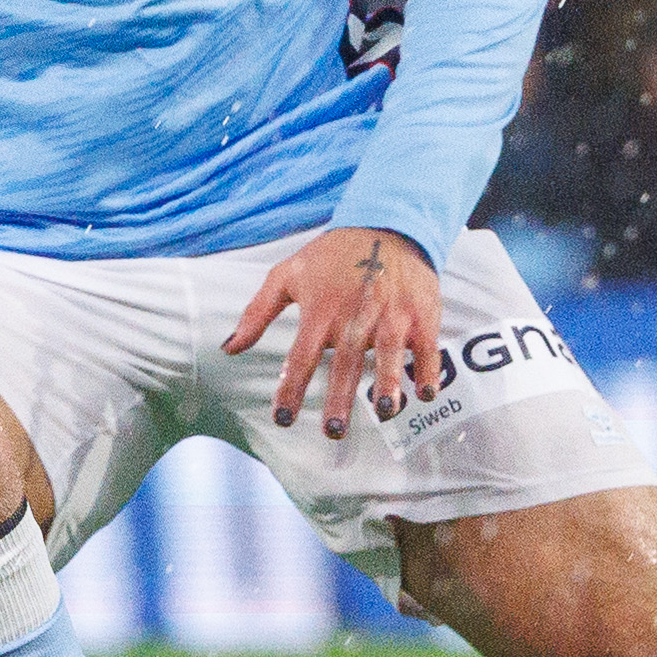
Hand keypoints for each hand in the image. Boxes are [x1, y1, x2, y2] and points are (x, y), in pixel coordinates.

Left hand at [226, 226, 441, 443]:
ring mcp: (391, 314)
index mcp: (321, 309)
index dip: (291, 388)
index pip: (302, 355)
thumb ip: (257, 312)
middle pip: (346, 361)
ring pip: (390, 353)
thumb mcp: (287, 274)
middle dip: (340, 397)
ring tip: (385, 412)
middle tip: (332, 431)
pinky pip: (426, 347)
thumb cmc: (331, 256)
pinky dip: (427, 370)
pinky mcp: (421, 314)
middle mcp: (356, 314)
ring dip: (388, 383)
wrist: (386, 224)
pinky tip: (424, 393)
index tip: (283, 419)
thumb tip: (228, 349)